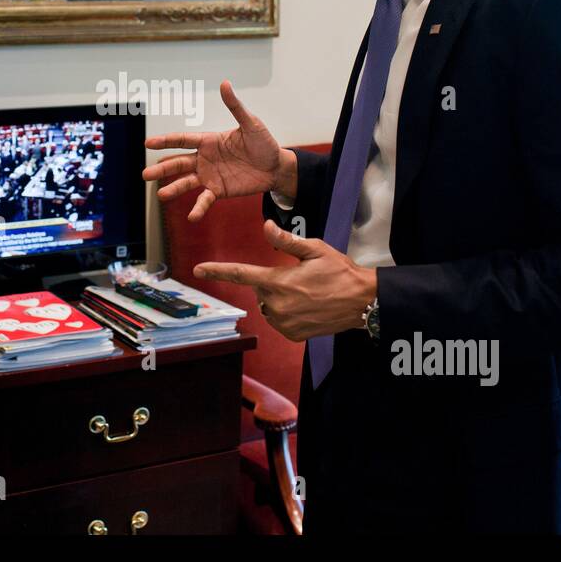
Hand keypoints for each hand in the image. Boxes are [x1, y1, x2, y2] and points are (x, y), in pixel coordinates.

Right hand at [143, 80, 293, 221]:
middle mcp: (205, 159)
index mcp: (209, 141)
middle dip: (162, 169)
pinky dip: (198, 208)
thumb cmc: (264, 143)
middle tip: (145, 174)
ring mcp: (210, 176)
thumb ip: (235, 107)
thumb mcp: (251, 123)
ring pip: (186, 182)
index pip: (182, 140)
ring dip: (174, 189)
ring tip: (161, 196)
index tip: (147, 143)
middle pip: (178, 163)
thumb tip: (225, 83)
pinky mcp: (219, 190)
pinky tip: (191, 217)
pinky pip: (205, 199)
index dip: (165, 141)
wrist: (276, 167)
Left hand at [194, 219, 376, 341]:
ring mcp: (284, 322)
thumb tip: (266, 227)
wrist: (363, 303)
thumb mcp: (315, 249)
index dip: (217, 271)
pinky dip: (287, 313)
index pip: (241, 274)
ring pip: (267, 305)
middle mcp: (276, 305)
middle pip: (259, 289)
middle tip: (300, 277)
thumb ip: (287, 241)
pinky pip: (279, 320)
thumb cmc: (340, 272)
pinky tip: (307, 307)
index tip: (197, 269)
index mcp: (278, 281)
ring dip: (278, 298)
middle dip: (272, 281)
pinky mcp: (292, 335)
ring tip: (307, 293)